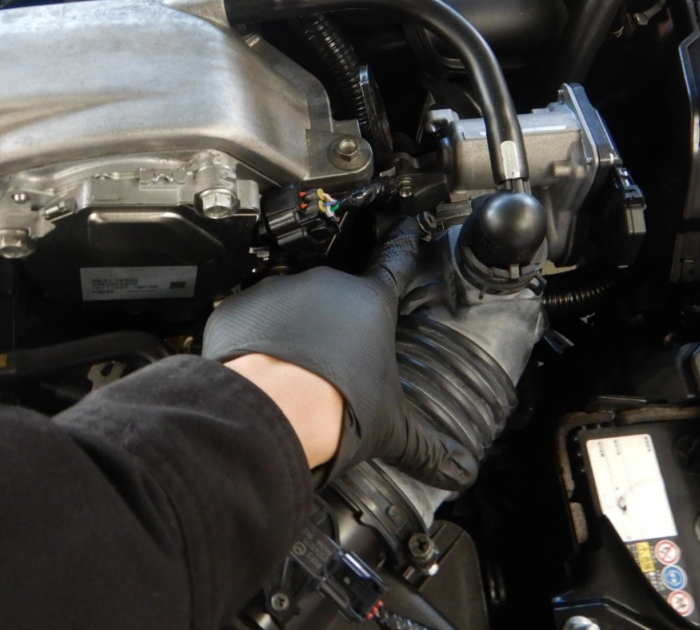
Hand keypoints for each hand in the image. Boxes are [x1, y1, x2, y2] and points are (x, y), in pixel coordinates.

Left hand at [202, 220, 476, 489]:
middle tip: (332, 357)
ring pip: (290, 304)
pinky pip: (250, 317)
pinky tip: (262, 367)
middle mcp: (325, 285)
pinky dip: (254, 337)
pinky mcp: (240, 307)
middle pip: (336, 293)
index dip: (401, 244)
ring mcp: (280, 291)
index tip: (404, 229)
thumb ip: (428, 448)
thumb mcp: (392, 430)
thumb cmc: (337, 409)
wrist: (273, 410)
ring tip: (294, 368)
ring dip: (292, 327)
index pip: (394, 261)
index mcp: (370, 301)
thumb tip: (459, 471)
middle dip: (333, 319)